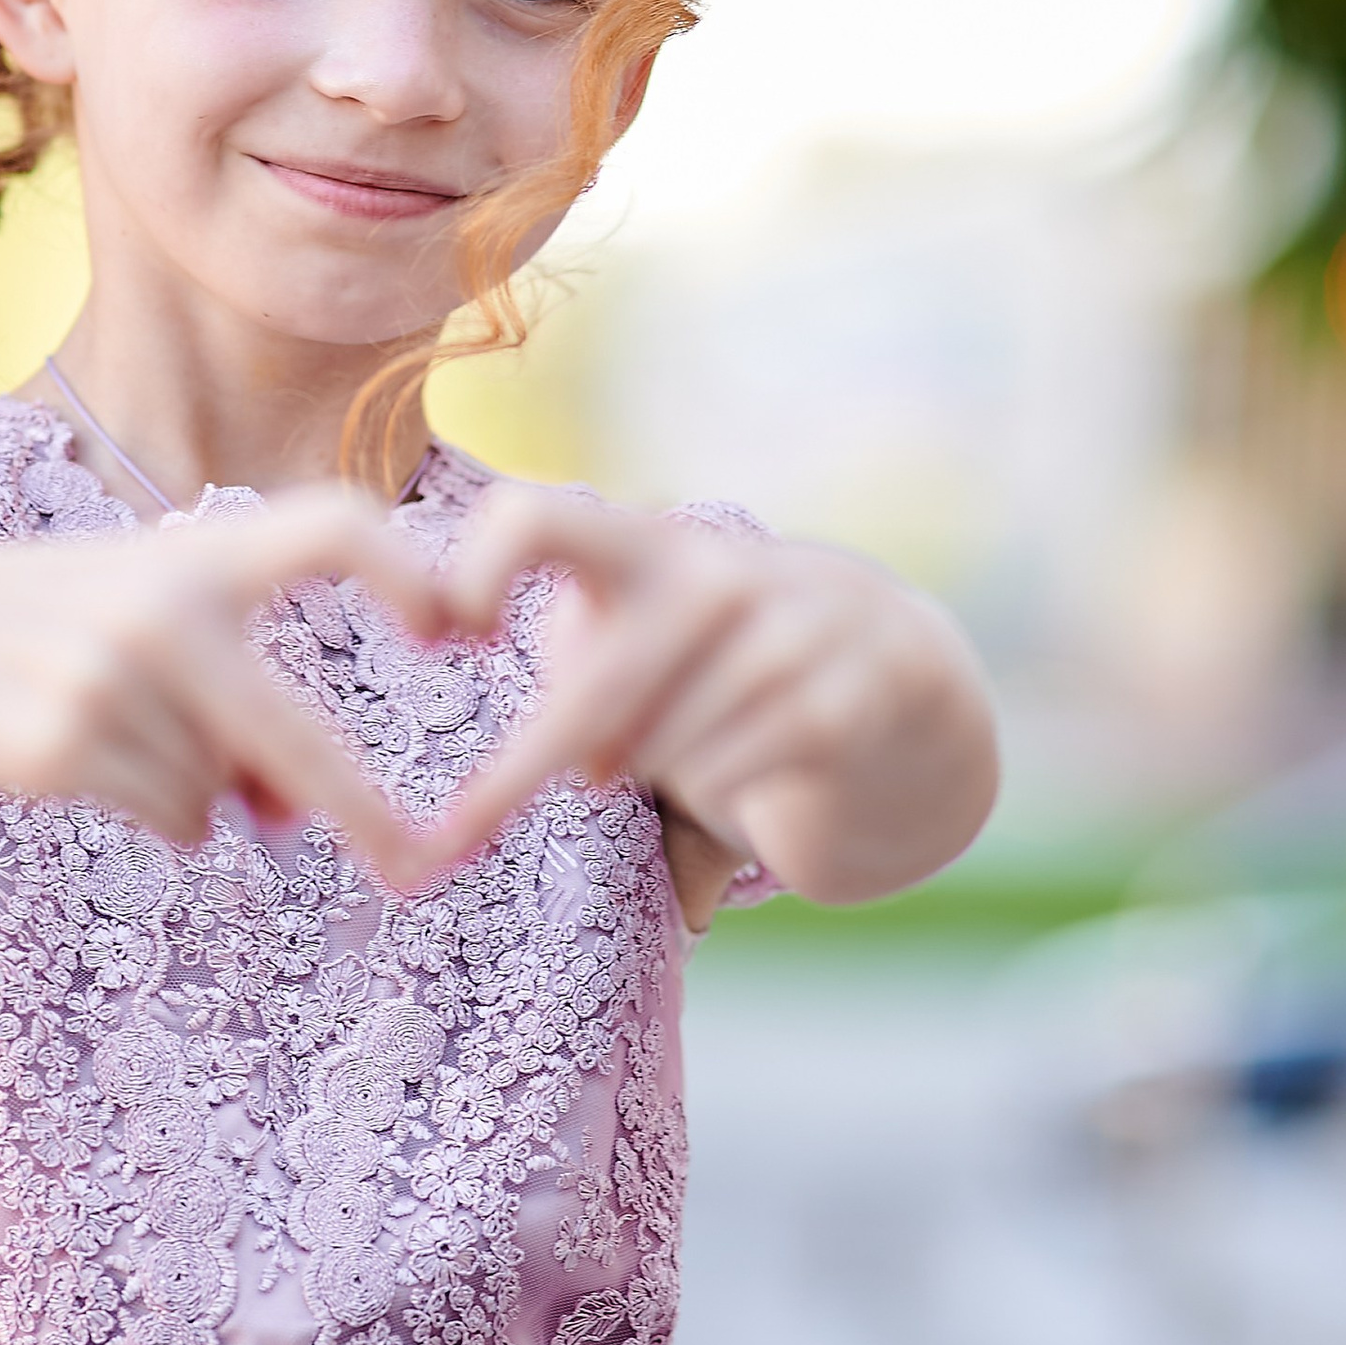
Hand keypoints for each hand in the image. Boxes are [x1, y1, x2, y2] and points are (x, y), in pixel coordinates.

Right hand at [0, 487, 454, 889]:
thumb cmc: (60, 626)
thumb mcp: (151, 623)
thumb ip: (238, 697)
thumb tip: (291, 813)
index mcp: (198, 555)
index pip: (331, 525)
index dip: (407, 568)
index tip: (457, 628)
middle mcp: (161, 609)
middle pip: (296, 735)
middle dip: (364, 811)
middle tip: (420, 866)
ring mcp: (108, 680)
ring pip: (220, 791)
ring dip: (201, 791)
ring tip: (126, 732)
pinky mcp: (60, 746)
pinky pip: (171, 818)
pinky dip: (160, 814)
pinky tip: (94, 761)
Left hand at [426, 493, 998, 906]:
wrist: (895, 682)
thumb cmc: (719, 676)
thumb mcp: (638, 645)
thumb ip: (571, 673)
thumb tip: (496, 765)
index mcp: (640, 547)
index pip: (534, 516)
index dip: (479, 565)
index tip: (449, 631)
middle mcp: (712, 572)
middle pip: (594, 684)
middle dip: (525, 768)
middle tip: (463, 828)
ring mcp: (786, 628)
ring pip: (661, 751)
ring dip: (654, 776)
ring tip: (684, 753)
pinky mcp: (844, 697)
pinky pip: (730, 779)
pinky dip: (719, 799)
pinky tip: (744, 773)